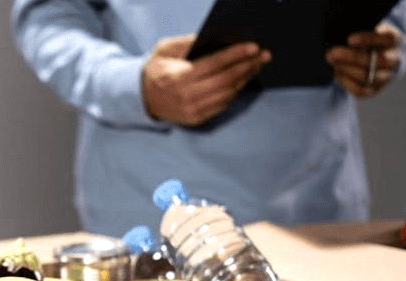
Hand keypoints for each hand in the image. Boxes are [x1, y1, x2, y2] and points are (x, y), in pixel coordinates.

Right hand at [142, 35, 270, 126]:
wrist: (142, 98)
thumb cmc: (155, 70)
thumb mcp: (164, 50)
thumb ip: (187, 42)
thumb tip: (214, 37)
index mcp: (177, 78)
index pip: (213, 65)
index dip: (235, 55)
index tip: (253, 46)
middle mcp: (186, 97)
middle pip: (226, 80)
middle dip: (247, 66)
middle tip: (264, 55)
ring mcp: (193, 111)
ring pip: (227, 93)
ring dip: (245, 79)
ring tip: (257, 65)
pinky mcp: (197, 119)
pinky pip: (223, 104)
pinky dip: (236, 91)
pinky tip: (243, 79)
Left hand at [326, 22, 402, 97]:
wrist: (376, 55)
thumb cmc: (366, 38)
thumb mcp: (366, 29)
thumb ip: (358, 30)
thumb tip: (338, 37)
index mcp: (395, 40)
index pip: (388, 38)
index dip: (368, 39)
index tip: (349, 39)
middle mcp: (395, 59)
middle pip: (379, 60)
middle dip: (353, 57)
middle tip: (331, 54)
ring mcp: (387, 76)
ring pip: (370, 77)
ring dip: (348, 71)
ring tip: (334, 64)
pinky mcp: (376, 89)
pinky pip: (362, 90)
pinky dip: (347, 83)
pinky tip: (337, 75)